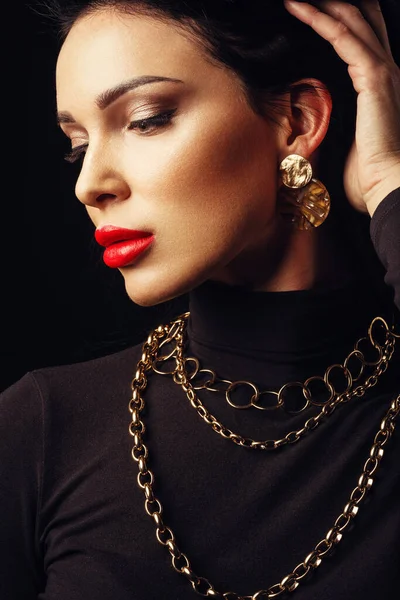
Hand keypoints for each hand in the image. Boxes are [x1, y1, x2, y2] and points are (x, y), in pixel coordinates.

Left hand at [284, 0, 399, 215]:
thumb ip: (331, 128)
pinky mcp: (374, 77)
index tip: (307, 10)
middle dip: (331, 3)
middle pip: (360, 18)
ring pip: (350, 20)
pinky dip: (319, 19)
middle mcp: (386, 71)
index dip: (337, 19)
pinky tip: (297, 7)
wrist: (387, 186)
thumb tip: (306, 133)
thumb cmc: (368, 174)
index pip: (360, 38)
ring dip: (320, 4)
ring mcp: (382, 71)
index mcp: (380, 85)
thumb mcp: (345, 143)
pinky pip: (343, 37)